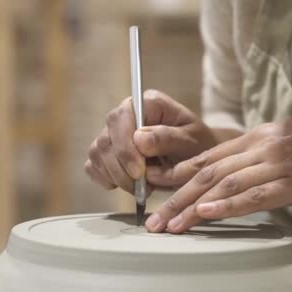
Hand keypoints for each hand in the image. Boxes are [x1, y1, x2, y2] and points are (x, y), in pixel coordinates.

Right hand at [84, 90, 219, 193]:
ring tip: (142, 188)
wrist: (198, 161)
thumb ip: (168, 138)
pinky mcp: (108, 152)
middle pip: (105, 139)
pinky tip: (127, 185)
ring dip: (116, 177)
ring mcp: (114, 133)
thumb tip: (139, 139)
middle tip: (143, 188)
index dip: (125, 146)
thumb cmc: (199, 146)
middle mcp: (127, 114)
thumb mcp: (192, 142)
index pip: (121, 117)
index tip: (139, 172)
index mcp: (149, 103)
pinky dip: (106, 180)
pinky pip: (93, 166)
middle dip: (121, 169)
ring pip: (97, 154)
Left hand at [145, 100, 291, 232]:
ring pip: (224, 185)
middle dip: (176, 197)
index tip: (155, 188)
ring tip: (170, 225)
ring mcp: (277, 164)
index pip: (208, 155)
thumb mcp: (289, 139)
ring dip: (193, 207)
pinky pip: (255, 195)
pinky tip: (206, 213)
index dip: (179, 173)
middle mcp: (261, 147)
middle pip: (208, 173)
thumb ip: (262, 152)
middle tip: (153, 220)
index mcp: (257, 136)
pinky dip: (228, 205)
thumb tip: (242, 172)